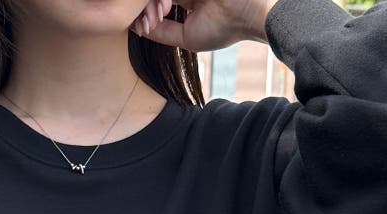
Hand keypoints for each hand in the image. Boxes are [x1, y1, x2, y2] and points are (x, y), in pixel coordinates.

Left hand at [129, 0, 277, 51]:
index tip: (147, 26)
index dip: (147, 14)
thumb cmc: (222, 30)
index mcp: (188, 2)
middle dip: (147, 6)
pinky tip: (165, 5)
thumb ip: (163, 33)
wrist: (247, 12)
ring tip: (161, 11)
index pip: (159, 4)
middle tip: (153, 18)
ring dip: (154, 2)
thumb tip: (139, 29)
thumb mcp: (185, 38)